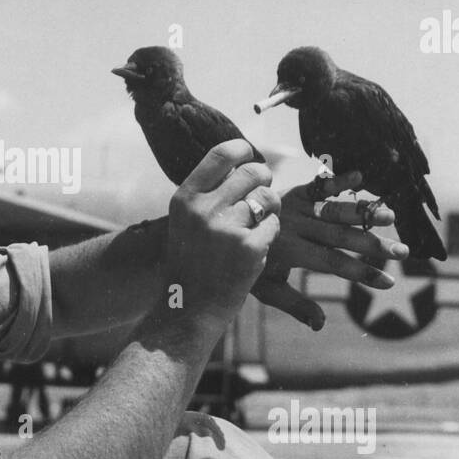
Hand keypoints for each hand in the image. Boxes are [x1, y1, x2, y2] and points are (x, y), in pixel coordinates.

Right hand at [166, 140, 281, 322]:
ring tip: (254, 227)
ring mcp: (226, 228)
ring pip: (268, 198)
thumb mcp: (187, 222)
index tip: (248, 156)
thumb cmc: (191, 262)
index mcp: (185, 198)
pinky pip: (274, 225)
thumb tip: (244, 161)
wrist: (188, 309)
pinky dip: (269, 236)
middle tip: (260, 198)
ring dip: (269, 209)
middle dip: (264, 181)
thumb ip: (209, 192)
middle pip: (253, 172)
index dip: (242, 150)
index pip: (221, 154)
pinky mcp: (249, 248)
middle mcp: (203, 209)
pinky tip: (252, 251)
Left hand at [250, 170, 409, 330]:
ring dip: (362, 212)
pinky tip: (360, 175)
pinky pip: (317, 185)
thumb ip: (294, 305)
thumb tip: (320, 326)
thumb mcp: (266, 288)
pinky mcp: (295, 192)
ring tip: (391, 216)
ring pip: (333, 209)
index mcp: (289, 251)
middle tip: (403, 253)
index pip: (332, 263)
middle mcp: (295, 227)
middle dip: (372, 245)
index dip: (360, 273)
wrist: (225, 226)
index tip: (389, 282)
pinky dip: (336, 179)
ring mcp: (295, 207)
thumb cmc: (251, 263)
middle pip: (339, 237)